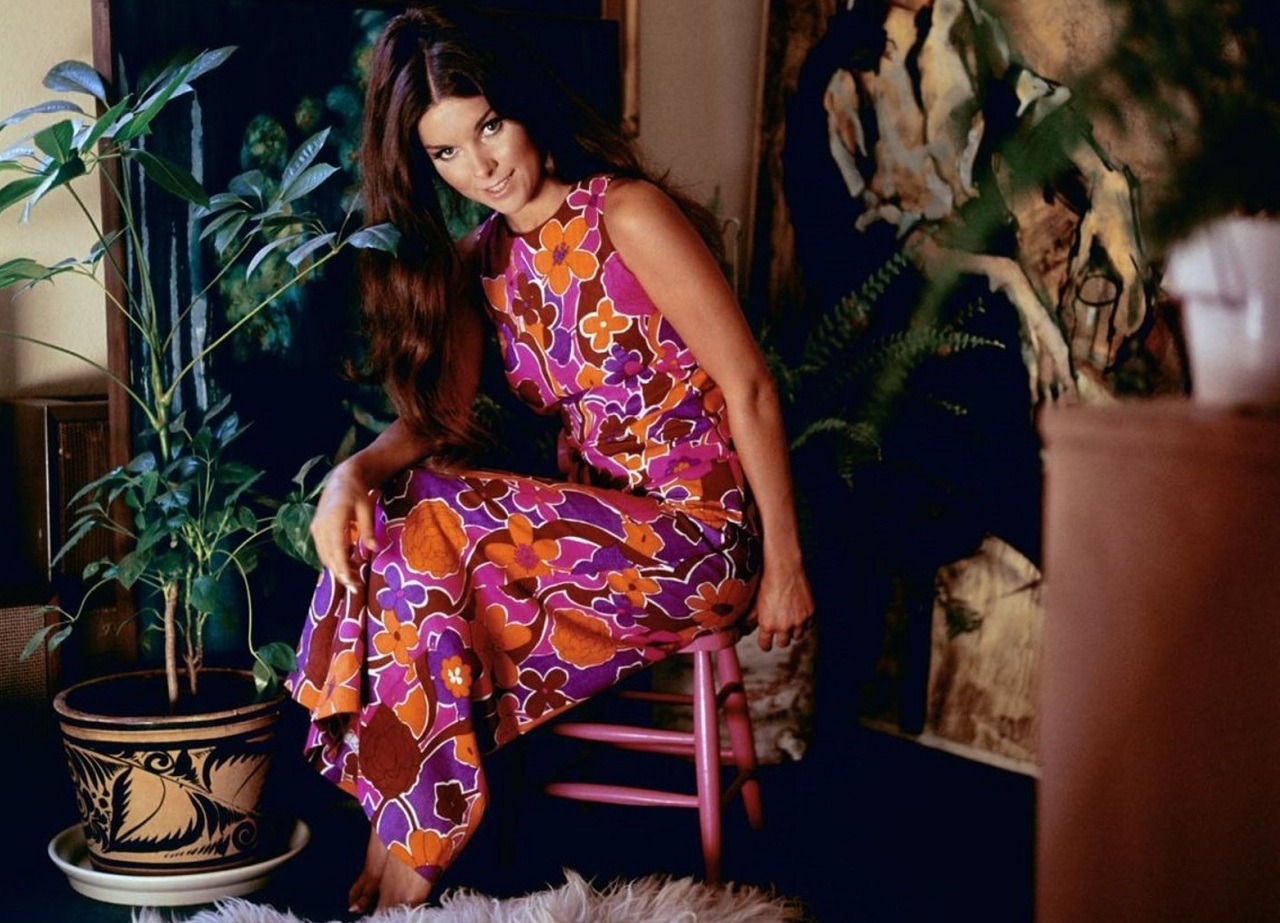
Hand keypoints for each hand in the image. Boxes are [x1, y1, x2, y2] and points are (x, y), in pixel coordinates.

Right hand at [309, 457, 377, 590]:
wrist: (341, 480)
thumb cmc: (357, 493)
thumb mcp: (366, 509)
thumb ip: (368, 530)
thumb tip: (374, 549)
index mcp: (334, 520)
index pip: (338, 552)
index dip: (345, 570)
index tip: (353, 584)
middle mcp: (321, 526)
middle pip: (329, 558)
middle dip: (341, 574)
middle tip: (356, 587)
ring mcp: (316, 528)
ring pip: (324, 556)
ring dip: (337, 569)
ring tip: (353, 578)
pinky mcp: (315, 529)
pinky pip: (322, 550)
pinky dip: (333, 560)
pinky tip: (346, 565)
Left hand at [749, 561, 814, 652]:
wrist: (784, 568)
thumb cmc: (767, 583)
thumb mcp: (755, 603)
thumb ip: (750, 619)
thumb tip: (743, 630)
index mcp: (767, 625)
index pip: (766, 646)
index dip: (765, 643)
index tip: (766, 641)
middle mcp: (784, 626)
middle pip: (783, 643)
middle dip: (780, 638)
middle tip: (779, 629)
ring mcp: (799, 620)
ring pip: (797, 636)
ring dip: (793, 631)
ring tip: (790, 621)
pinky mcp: (810, 612)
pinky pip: (808, 625)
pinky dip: (804, 621)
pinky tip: (798, 614)